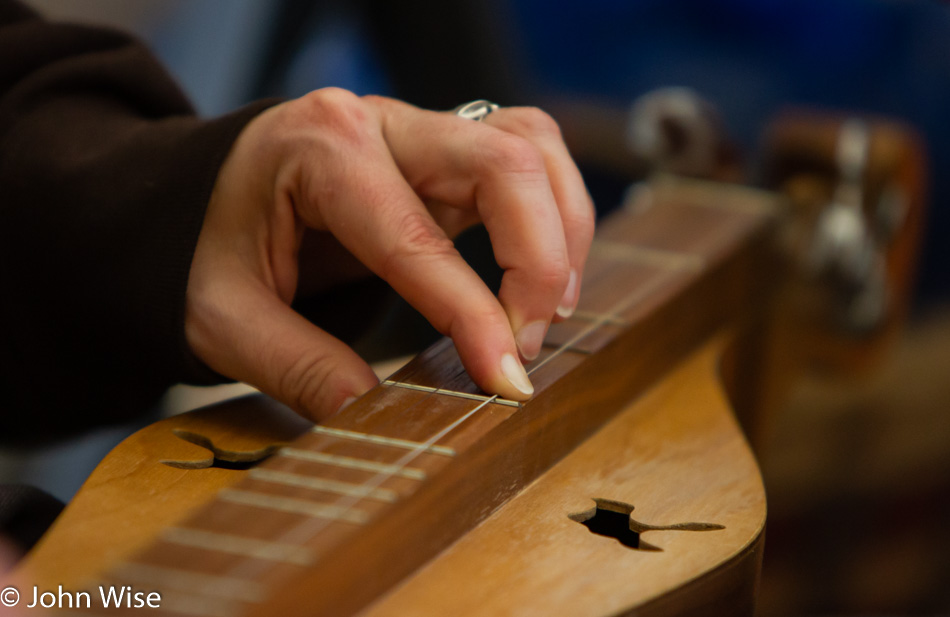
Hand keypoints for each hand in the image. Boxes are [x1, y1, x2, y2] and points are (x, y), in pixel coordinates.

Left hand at [186, 89, 594, 420]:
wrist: (207, 195)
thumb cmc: (208, 248)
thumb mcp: (224, 317)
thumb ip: (299, 366)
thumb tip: (377, 413)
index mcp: (320, 150)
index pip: (417, 236)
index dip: (472, 313)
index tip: (504, 379)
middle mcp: (381, 121)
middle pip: (504, 160)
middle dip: (537, 260)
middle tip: (524, 346)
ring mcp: (419, 127)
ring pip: (530, 146)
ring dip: (560, 229)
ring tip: (549, 311)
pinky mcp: (445, 149)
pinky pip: (527, 154)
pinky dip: (555, 210)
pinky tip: (545, 271)